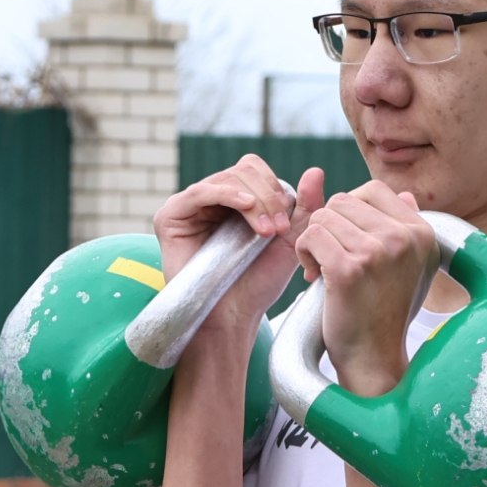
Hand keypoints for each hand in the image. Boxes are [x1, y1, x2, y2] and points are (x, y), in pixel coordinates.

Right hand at [150, 156, 328, 339]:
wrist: (232, 316)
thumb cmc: (258, 284)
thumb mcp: (290, 240)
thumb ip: (305, 206)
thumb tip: (316, 170)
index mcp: (234, 202)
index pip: (254, 170)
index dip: (274, 188)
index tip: (286, 222)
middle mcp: (209, 201)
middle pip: (243, 170)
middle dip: (268, 196)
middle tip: (277, 230)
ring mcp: (188, 208)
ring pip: (227, 178)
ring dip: (254, 201)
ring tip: (264, 232)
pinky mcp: (170, 217)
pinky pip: (200, 192)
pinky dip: (227, 194)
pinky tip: (246, 207)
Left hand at [295, 184, 436, 394]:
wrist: (375, 356)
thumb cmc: (385, 311)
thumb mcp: (408, 265)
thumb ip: (404, 227)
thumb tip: (403, 194)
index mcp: (422, 231)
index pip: (373, 190)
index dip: (348, 211)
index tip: (346, 240)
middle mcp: (405, 237)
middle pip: (343, 200)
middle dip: (328, 226)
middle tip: (328, 257)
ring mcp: (378, 251)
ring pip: (324, 216)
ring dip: (313, 241)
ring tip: (321, 268)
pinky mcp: (350, 268)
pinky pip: (312, 235)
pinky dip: (304, 252)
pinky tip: (312, 274)